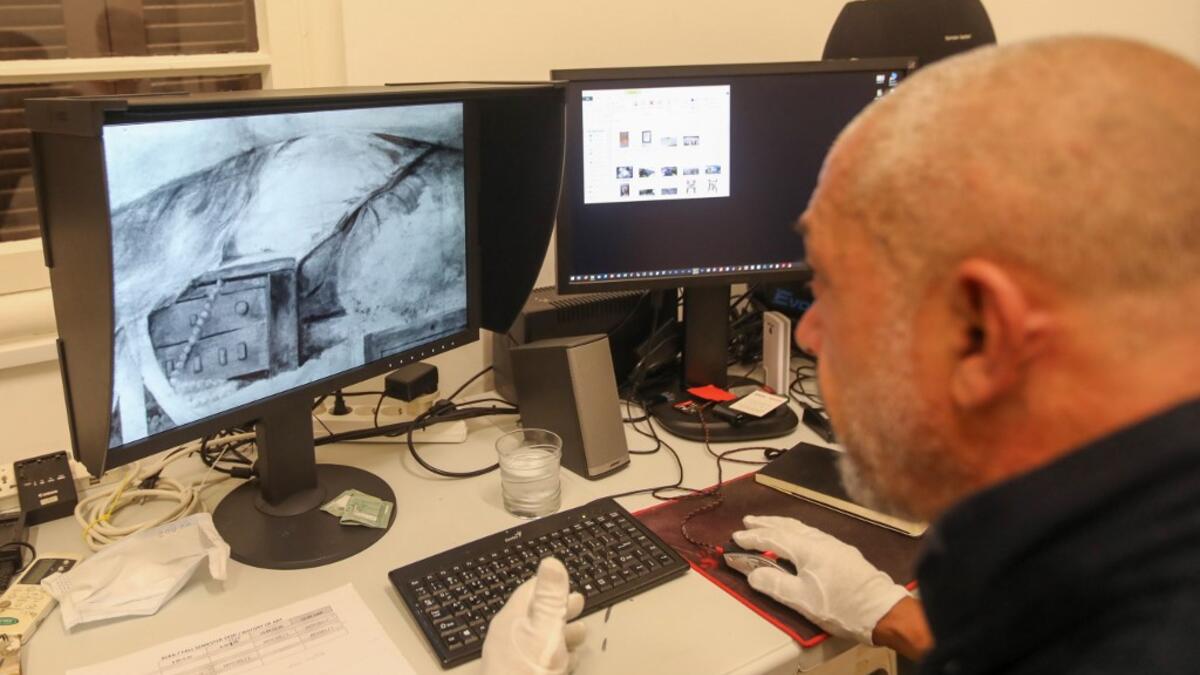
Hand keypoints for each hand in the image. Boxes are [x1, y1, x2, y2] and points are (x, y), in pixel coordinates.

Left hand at [481, 557, 586, 674]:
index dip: (550, 586)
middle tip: (582, 604)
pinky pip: (538, 662)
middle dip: (560, 609)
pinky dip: (557, 656)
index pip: (529, 592)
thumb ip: (549, 598)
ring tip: (583, 633)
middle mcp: (508, 638)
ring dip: (562, 633)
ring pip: (539, 640)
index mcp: (511, 620)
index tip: (569, 583)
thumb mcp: (544, 630)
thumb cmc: (529, 672)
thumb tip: (550, 561)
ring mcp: (512, 662)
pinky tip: (570, 663)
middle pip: (535, 616)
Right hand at [732, 515, 908, 644]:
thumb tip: (753, 574)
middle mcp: (820, 541)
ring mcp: (834, 545)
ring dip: (782, 525)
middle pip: (787, 526)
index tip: (736, 536)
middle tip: (748, 521)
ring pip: (802, 528)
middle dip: (766, 523)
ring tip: (769, 525)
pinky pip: (813, 533)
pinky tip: (798, 537)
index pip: (773, 538)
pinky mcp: (843, 552)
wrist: (881, 610)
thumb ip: (774, 585)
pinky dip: (797, 531)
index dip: (753, 537)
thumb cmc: (841, 606)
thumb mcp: (802, 600)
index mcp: (807, 549)